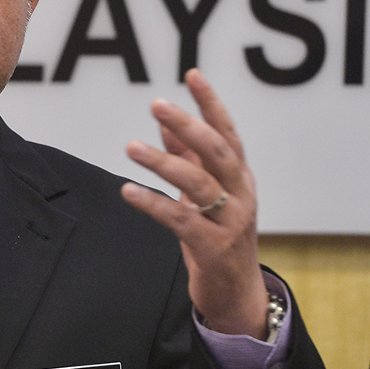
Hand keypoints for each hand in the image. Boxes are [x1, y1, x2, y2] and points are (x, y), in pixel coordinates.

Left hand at [121, 69, 268, 338]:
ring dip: (163, 162)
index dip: (211, 104)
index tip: (193, 75)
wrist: (235, 293)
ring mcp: (230, 221)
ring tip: (131, 147)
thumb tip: (165, 122)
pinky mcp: (213, 247)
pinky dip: (153, 204)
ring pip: (198, 184)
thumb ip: (188, 157)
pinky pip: (180, 220)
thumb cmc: (218, 235)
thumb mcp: (204, 193)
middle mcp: (241, 194)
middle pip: (217, 152)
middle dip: (188, 125)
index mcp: (239, 176)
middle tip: (158, 104)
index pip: (227, 132)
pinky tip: (128, 191)